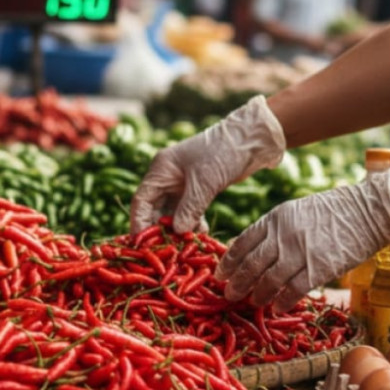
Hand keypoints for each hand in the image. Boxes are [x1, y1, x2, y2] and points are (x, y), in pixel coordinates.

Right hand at [130, 96, 285, 234]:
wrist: (251, 139)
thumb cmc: (223, 153)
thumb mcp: (205, 183)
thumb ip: (189, 208)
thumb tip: (176, 232)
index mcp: (160, 170)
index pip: (141, 201)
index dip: (139, 223)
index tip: (142, 245)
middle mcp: (167, 177)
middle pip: (154, 209)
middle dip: (159, 229)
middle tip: (166, 250)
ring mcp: (181, 183)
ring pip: (171, 212)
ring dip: (176, 229)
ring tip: (185, 246)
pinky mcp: (197, 189)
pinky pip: (187, 211)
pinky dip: (191, 223)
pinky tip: (200, 234)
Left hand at [216, 169, 389, 312]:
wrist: (366, 211)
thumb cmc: (331, 212)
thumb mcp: (294, 212)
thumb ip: (274, 229)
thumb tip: (253, 250)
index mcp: (274, 219)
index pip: (243, 242)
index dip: (230, 261)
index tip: (220, 274)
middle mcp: (283, 235)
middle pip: (252, 263)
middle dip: (238, 281)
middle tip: (229, 294)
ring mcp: (300, 252)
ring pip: (270, 279)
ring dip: (258, 294)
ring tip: (252, 302)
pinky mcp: (320, 268)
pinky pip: (295, 289)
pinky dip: (283, 301)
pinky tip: (277, 308)